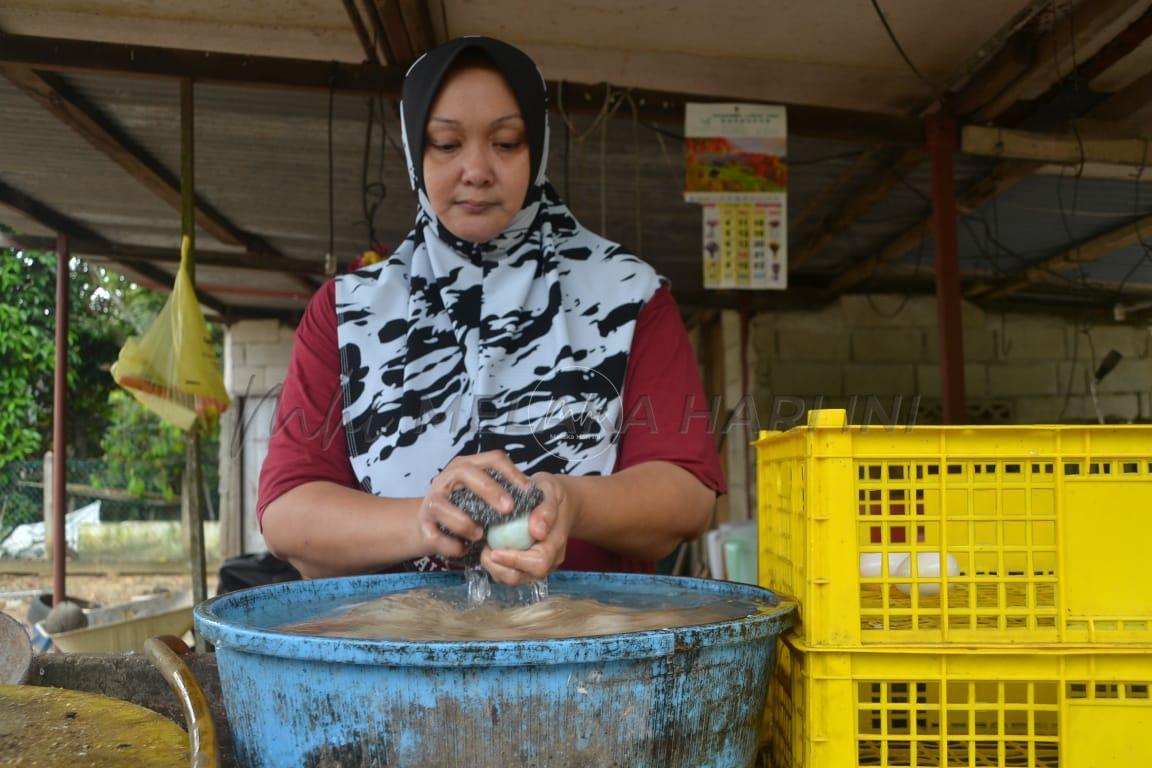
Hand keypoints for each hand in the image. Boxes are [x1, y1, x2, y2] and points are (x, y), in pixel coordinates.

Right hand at [416, 451, 531, 559]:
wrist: (425, 526)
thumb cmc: (462, 509)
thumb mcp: (480, 495)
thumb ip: (502, 494)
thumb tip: (535, 501)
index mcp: (465, 467)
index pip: (492, 459)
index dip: (512, 473)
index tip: (528, 491)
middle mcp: (446, 479)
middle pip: (466, 473)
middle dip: (490, 490)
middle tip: (509, 509)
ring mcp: (431, 502)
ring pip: (443, 506)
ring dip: (465, 523)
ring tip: (481, 535)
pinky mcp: (423, 526)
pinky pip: (436, 537)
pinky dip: (453, 546)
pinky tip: (464, 549)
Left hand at [481, 472, 576, 584]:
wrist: (559, 501)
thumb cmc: (552, 494)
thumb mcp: (551, 492)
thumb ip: (546, 511)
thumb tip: (537, 531)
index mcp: (556, 543)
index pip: (538, 562)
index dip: (515, 561)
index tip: (495, 551)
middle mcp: (549, 559)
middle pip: (524, 576)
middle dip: (500, 569)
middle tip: (485, 552)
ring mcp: (538, 564)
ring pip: (515, 578)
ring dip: (496, 569)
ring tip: (485, 550)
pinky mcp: (528, 565)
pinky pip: (511, 573)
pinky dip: (497, 566)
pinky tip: (490, 549)